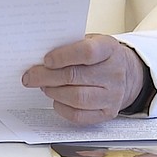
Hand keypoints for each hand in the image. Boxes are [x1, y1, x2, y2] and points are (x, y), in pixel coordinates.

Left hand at [20, 34, 145, 124]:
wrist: (125, 73)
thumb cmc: (100, 56)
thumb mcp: (90, 41)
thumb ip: (69, 46)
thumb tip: (39, 56)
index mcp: (110, 49)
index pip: (87, 52)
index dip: (63, 56)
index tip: (45, 60)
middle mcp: (114, 73)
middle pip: (76, 77)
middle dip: (48, 77)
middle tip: (31, 76)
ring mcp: (113, 95)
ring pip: (77, 98)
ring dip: (54, 92)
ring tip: (44, 86)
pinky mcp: (107, 113)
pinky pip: (80, 116)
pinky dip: (62, 108)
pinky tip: (56, 99)